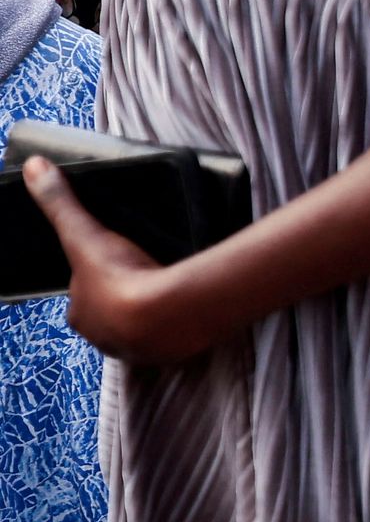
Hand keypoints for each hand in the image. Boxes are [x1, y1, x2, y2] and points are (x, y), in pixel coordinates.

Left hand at [19, 157, 228, 363]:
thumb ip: (61, 203)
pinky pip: (167, 338)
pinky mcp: (167, 354)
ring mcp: (135, 349)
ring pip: (138, 328)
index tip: (117, 263)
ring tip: (167, 288)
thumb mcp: (85, 234)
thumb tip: (33, 166)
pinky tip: (184, 308)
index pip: (84, 294)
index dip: (97, 278)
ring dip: (150, 313)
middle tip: (145, 273)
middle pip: (110, 314)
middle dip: (124, 298)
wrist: (168, 314)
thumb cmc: (121, 277)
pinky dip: (174, 325)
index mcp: (78, 314)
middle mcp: (101, 338)